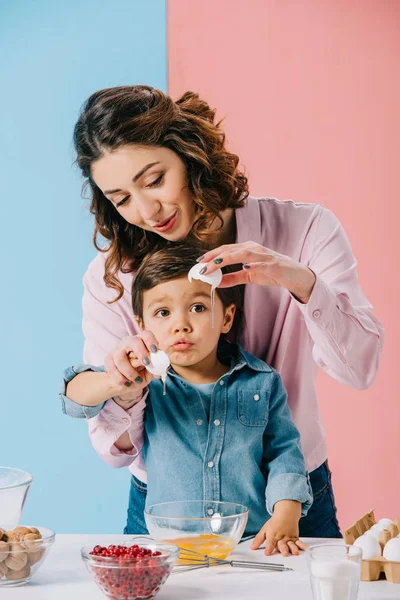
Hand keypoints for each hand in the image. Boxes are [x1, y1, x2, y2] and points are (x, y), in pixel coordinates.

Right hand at [104, 331, 159, 394]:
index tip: (155, 350)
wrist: (125, 382)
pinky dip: (120, 378)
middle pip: (133, 342)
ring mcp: (117, 350)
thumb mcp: (150, 372)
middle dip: (141, 353)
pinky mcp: (108, 359)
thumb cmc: (140, 372)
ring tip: (137, 380)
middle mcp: (129, 342)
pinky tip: (126, 383)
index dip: (151, 341)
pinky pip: (112, 368)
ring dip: (130, 371)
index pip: (146, 335)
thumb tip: (163, 370)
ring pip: (121, 358)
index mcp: (142, 342)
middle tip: (147, 363)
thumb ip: (156, 369)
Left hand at [197, 241, 315, 303]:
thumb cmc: (272, 273)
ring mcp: (264, 256)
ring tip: (215, 265)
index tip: (199, 263)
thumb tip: (216, 282)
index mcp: (247, 250)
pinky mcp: (274, 265)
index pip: (225, 250)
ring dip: (227, 259)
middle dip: (214, 257)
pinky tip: (245, 268)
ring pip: (242, 254)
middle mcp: (254, 249)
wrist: (295, 276)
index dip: (211, 255)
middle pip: (230, 250)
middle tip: (202, 266)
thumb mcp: (249, 276)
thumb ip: (233, 278)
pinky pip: (262, 264)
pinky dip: (253, 265)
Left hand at [251, 501, 306, 556]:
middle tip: (284, 554)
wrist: (286, 514)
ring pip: (291, 544)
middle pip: (282, 544)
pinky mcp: (295, 538)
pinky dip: (302, 545)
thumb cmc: (274, 523)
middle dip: (283, 549)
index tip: (267, 553)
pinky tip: (305, 549)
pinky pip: (299, 542)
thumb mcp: (265, 529)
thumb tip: (252, 548)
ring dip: (293, 548)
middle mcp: (281, 537)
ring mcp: (289, 537)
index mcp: (273, 535)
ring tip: (295, 553)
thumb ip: (258, 539)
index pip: (270, 542)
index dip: (269, 548)